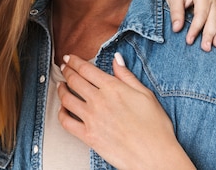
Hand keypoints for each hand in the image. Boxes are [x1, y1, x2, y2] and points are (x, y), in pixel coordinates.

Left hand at [57, 54, 194, 169]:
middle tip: (64, 67)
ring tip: (60, 85)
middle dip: (66, 70)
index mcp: (113, 88)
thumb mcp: (145, 94)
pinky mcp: (88, 136)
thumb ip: (127, 76)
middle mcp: (99, 100)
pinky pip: (66, 122)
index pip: (86, 69)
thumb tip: (117, 59)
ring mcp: (91, 119)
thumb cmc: (155, 126)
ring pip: (66, 99)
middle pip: (74, 80)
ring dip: (60, 89)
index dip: (74, 61)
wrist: (155, 155)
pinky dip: (61, 113)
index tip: (70, 58)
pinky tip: (62, 109)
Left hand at [151, 0, 215, 50]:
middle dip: (210, 34)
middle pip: (213, 19)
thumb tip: (177, 29)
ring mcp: (215, 6)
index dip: (195, 28)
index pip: (200, 14)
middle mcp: (212, 0)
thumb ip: (176, 12)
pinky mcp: (214, 11)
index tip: (188, 40)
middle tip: (205, 48)